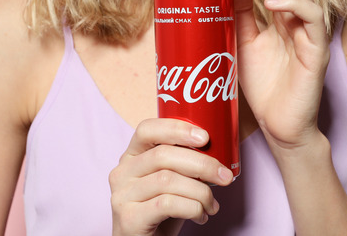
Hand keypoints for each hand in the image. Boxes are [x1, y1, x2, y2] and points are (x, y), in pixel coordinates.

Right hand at [109, 118, 233, 235]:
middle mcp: (122, 172)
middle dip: (201, 164)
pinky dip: (192, 208)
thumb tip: (217, 150)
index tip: (205, 137)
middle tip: (225, 176)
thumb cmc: (161, 213)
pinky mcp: (129, 218)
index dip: (177, 129)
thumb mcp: (171, 182)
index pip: (147, 129)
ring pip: (168, 180)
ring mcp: (122, 195)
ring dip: (200, 192)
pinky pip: (167, 204)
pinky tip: (201, 215)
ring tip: (212, 205)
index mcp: (131, 156)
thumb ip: (182, 163)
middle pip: (163, 155)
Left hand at [214, 0, 329, 149]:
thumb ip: (239, 15)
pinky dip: (293, 4)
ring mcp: (310, 32)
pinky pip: (313, 18)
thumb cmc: (263, 89)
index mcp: (282, 14)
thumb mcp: (242, 44)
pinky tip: (270, 3)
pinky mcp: (317, 50)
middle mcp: (298, 18)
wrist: (279, 127)